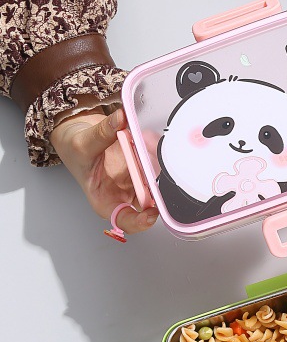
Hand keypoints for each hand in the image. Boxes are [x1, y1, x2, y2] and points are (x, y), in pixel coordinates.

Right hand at [49, 106, 158, 233]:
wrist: (79, 134)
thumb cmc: (75, 151)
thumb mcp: (82, 144)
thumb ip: (103, 134)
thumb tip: (119, 120)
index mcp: (107, 201)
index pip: (127, 221)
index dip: (141, 221)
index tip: (151, 213)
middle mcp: (124, 195)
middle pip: (149, 200)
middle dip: (154, 182)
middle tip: (152, 161)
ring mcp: (136, 181)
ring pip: (156, 179)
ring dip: (155, 161)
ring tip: (145, 141)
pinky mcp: (144, 167)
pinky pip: (156, 162)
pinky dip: (154, 150)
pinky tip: (146, 137)